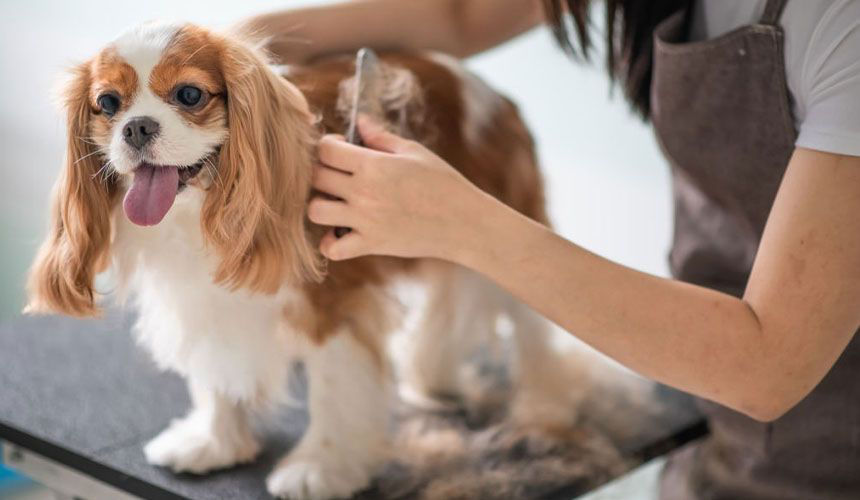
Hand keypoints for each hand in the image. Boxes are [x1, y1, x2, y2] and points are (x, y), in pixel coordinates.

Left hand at [309, 116, 488, 260]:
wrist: (464, 221)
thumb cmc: (443, 183)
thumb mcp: (415, 153)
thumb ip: (381, 137)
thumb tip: (360, 121)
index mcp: (374, 165)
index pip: (326, 150)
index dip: (329, 145)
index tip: (342, 149)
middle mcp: (364, 192)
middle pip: (316, 177)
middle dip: (323, 171)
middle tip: (340, 175)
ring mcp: (365, 220)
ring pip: (315, 211)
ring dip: (321, 204)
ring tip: (337, 203)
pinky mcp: (371, 244)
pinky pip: (333, 248)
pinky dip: (331, 242)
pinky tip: (342, 232)